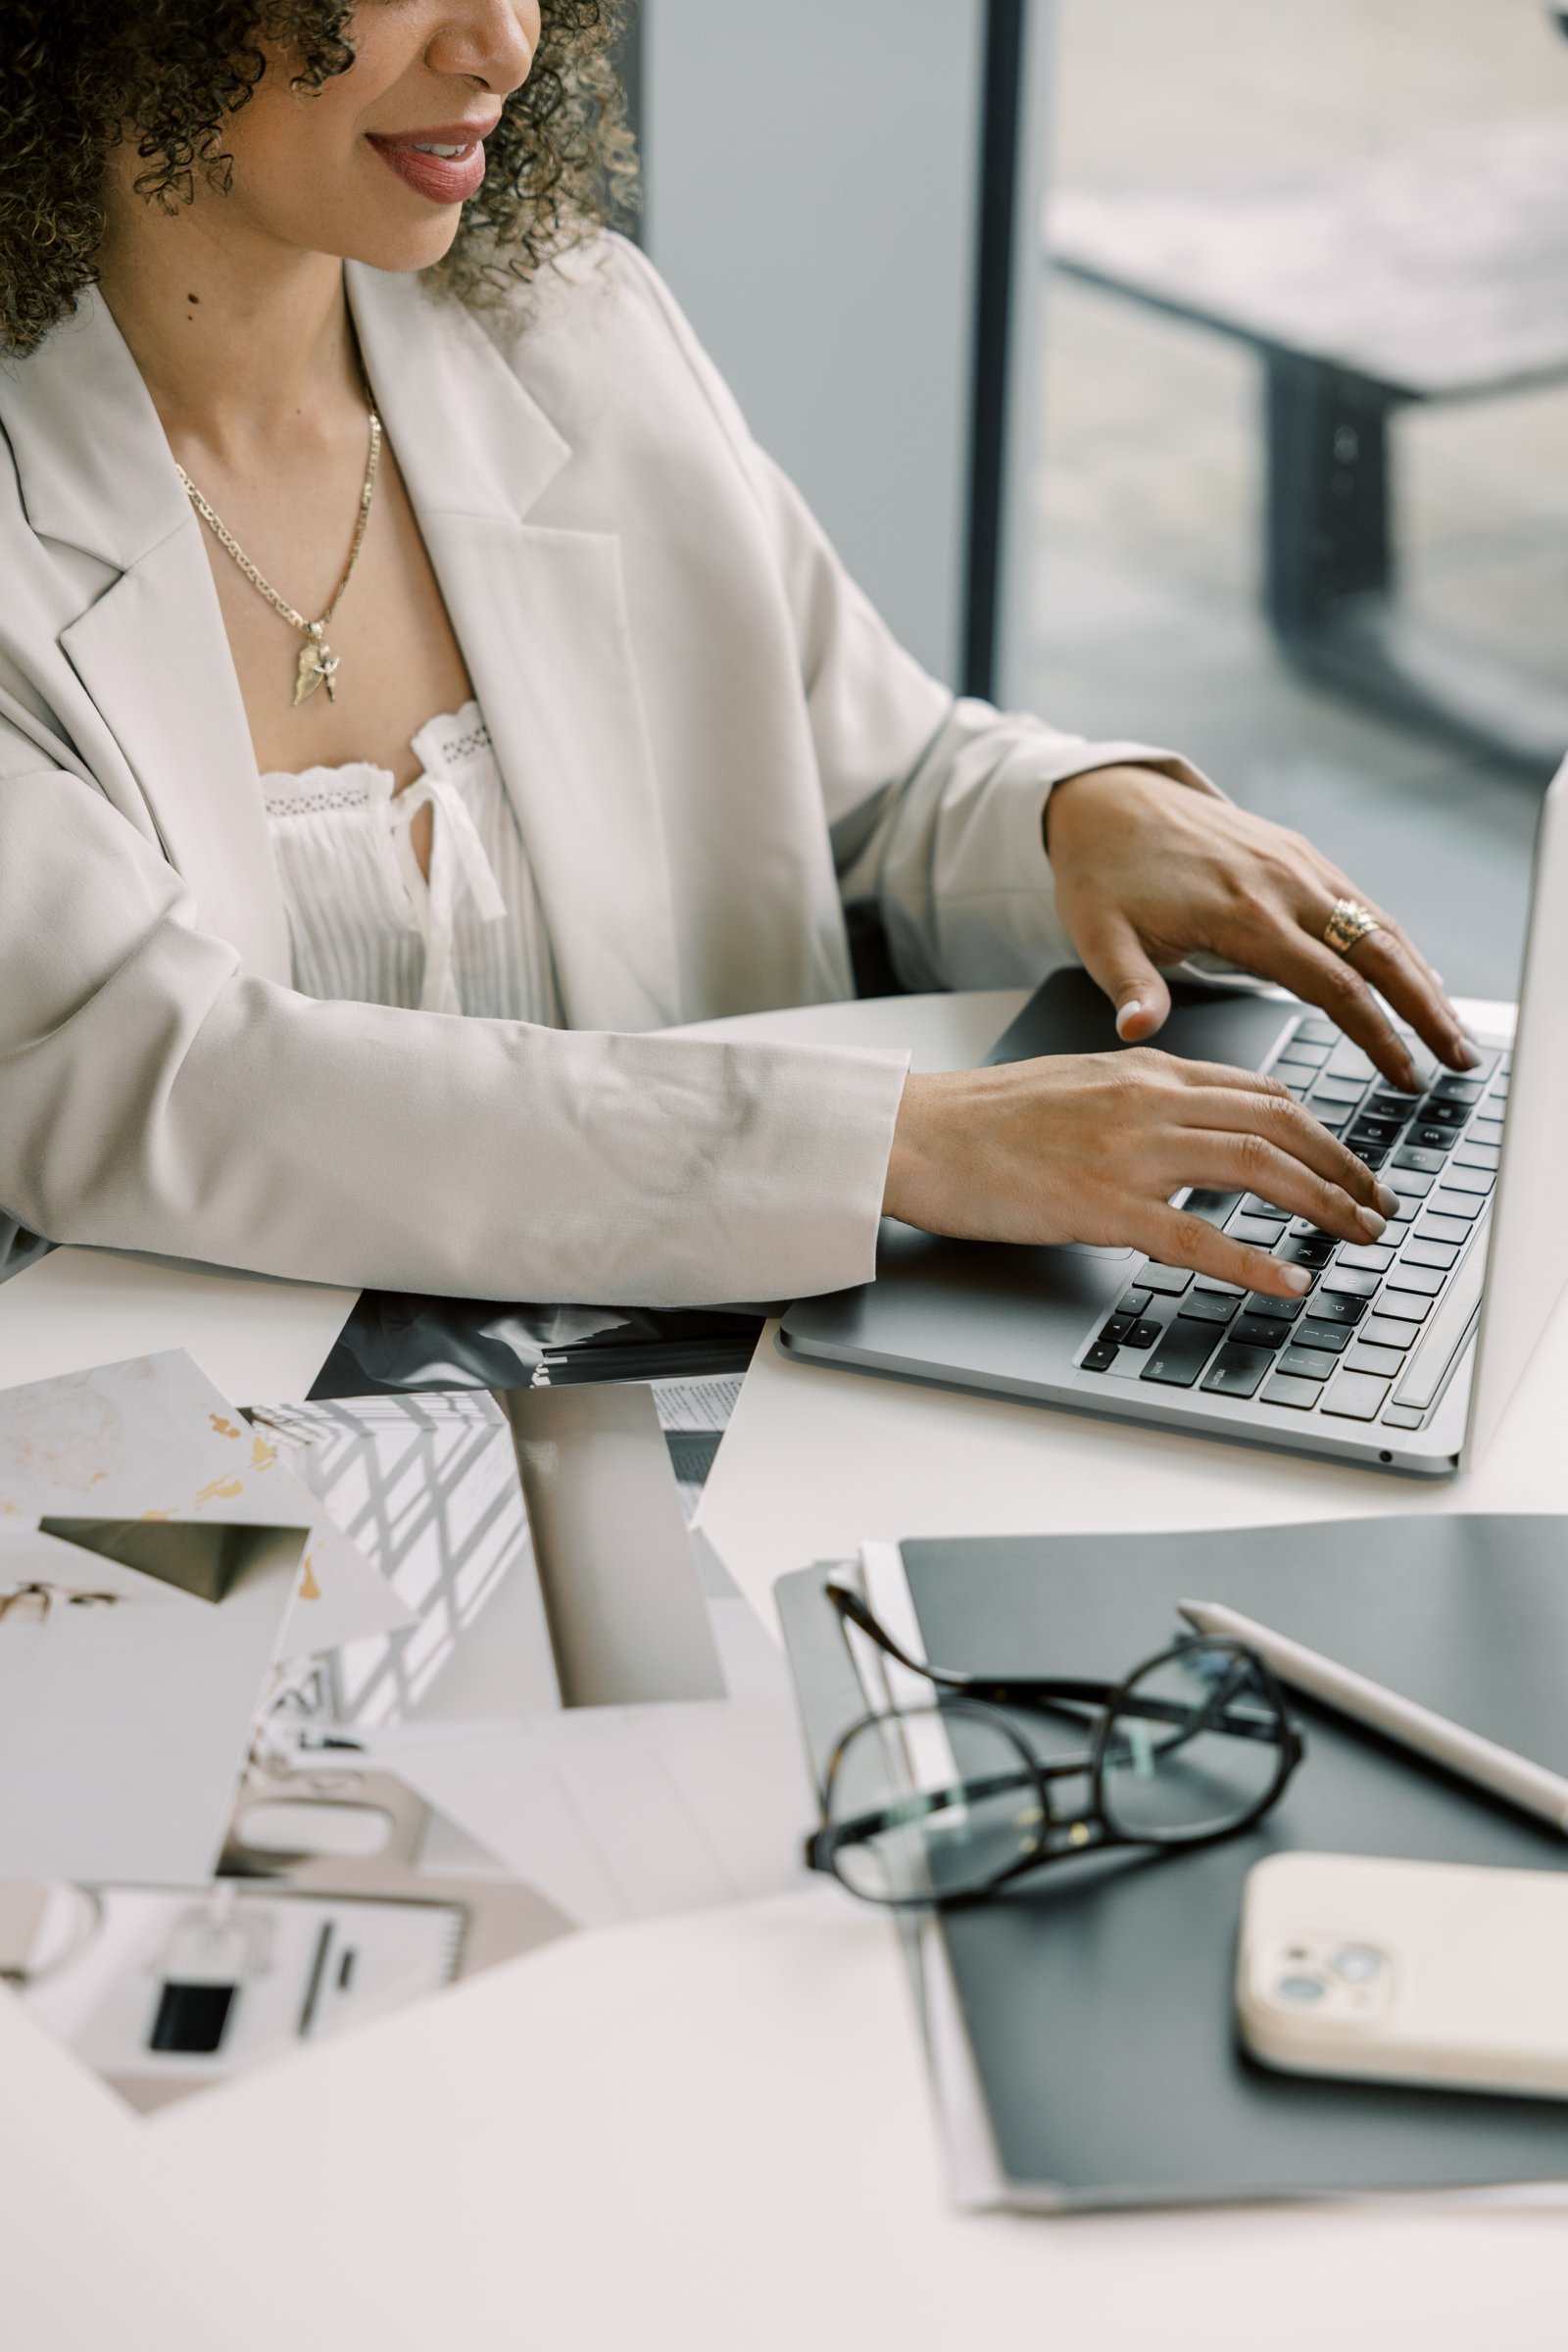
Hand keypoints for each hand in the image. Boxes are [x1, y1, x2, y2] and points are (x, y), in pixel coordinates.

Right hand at [883, 1048, 1398, 1299]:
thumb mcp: (1079, 1085)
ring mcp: (1130, 1151)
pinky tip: (1288, 1281)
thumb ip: (1142, 1099)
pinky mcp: (1102, 1204)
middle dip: (1345, 1168)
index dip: (1322, 1130)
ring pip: (1258, 1168)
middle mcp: (1150, 1100)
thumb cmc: (983, 1120)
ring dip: (1324, 1205)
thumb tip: (1194, 1126)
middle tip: (1378, 1206)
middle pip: (1280, 1124)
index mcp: (1145, 1069)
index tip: (1350, 1164)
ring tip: (1357, 1237)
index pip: (1262, 1091)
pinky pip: (1200, 1236)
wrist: (916, 1135)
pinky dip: (1256, 1261)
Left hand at [1044, 766, 1475, 1090]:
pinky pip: (1361, 904)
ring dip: (1424, 979)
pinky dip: (1396, 943)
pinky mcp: (1298, 854)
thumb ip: (1129, 986)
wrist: (1108, 801)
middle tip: (1459, 1060)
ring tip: (1452, 1030)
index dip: (1377, 1036)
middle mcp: (1283, 884)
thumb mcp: (1099, 936)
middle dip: (1426, 1011)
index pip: (1332, 987)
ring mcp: (1297, 865)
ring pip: (1381, 926)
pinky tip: (1416, 976)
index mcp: (1242, 914)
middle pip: (1379, 955)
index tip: (1403, 1077)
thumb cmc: (1102, 873)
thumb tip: (1137, 1029)